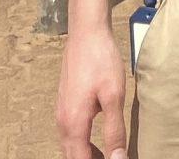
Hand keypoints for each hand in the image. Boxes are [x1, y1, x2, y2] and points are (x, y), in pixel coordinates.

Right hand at [55, 24, 129, 158]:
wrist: (86, 32)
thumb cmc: (100, 59)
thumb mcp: (113, 96)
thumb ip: (114, 130)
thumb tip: (117, 158)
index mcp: (73, 123)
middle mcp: (62, 121)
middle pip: (72, 156)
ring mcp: (61, 112)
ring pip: (70, 146)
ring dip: (85, 155)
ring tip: (106, 156)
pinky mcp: (65, 103)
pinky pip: (69, 134)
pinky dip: (81, 144)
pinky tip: (96, 141)